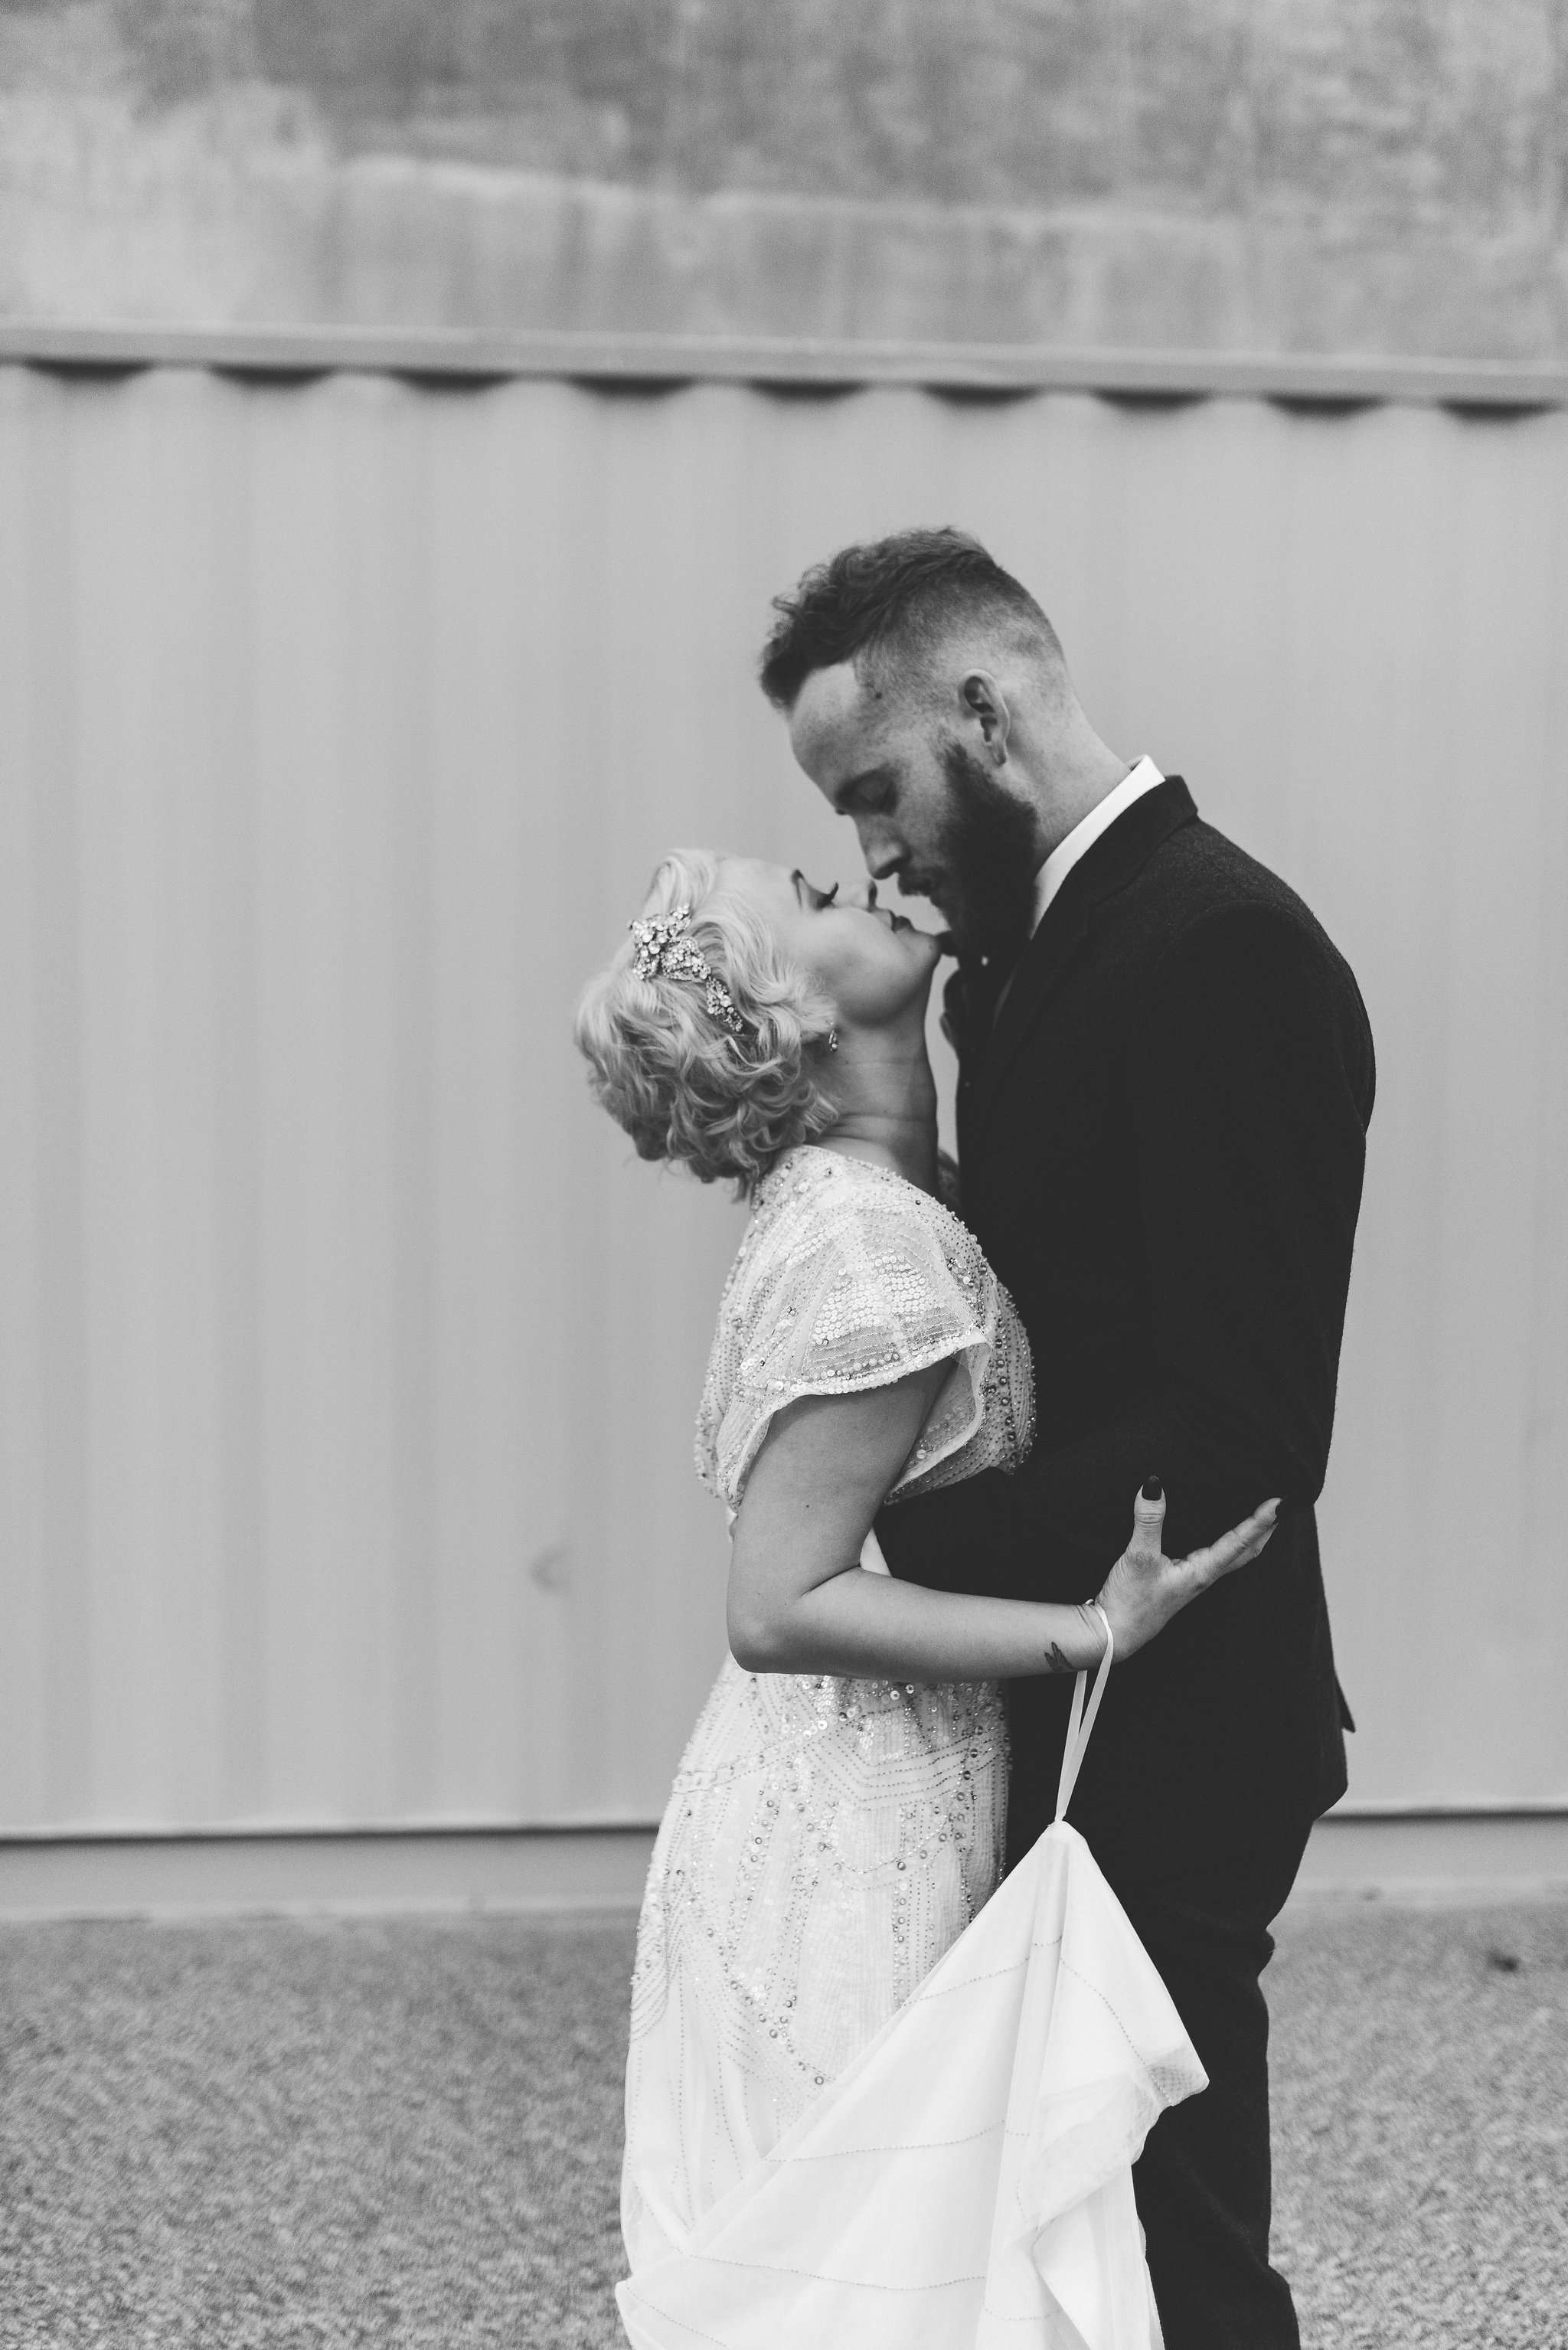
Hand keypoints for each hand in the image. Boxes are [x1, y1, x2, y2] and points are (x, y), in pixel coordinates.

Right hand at [1091, 1479, 1279, 1661]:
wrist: (1115, 1633)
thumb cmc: (1130, 1601)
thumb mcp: (1138, 1557)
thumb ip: (1148, 1522)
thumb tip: (1154, 1485)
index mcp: (1201, 1572)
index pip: (1239, 1542)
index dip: (1261, 1521)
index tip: (1280, 1502)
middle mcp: (1204, 1576)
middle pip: (1246, 1552)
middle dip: (1265, 1530)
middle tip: (1282, 1508)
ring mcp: (1193, 1580)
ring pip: (1233, 1556)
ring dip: (1250, 1537)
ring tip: (1261, 1518)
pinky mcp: (1181, 1581)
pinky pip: (1215, 1559)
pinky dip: (1229, 1543)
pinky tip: (1219, 1537)